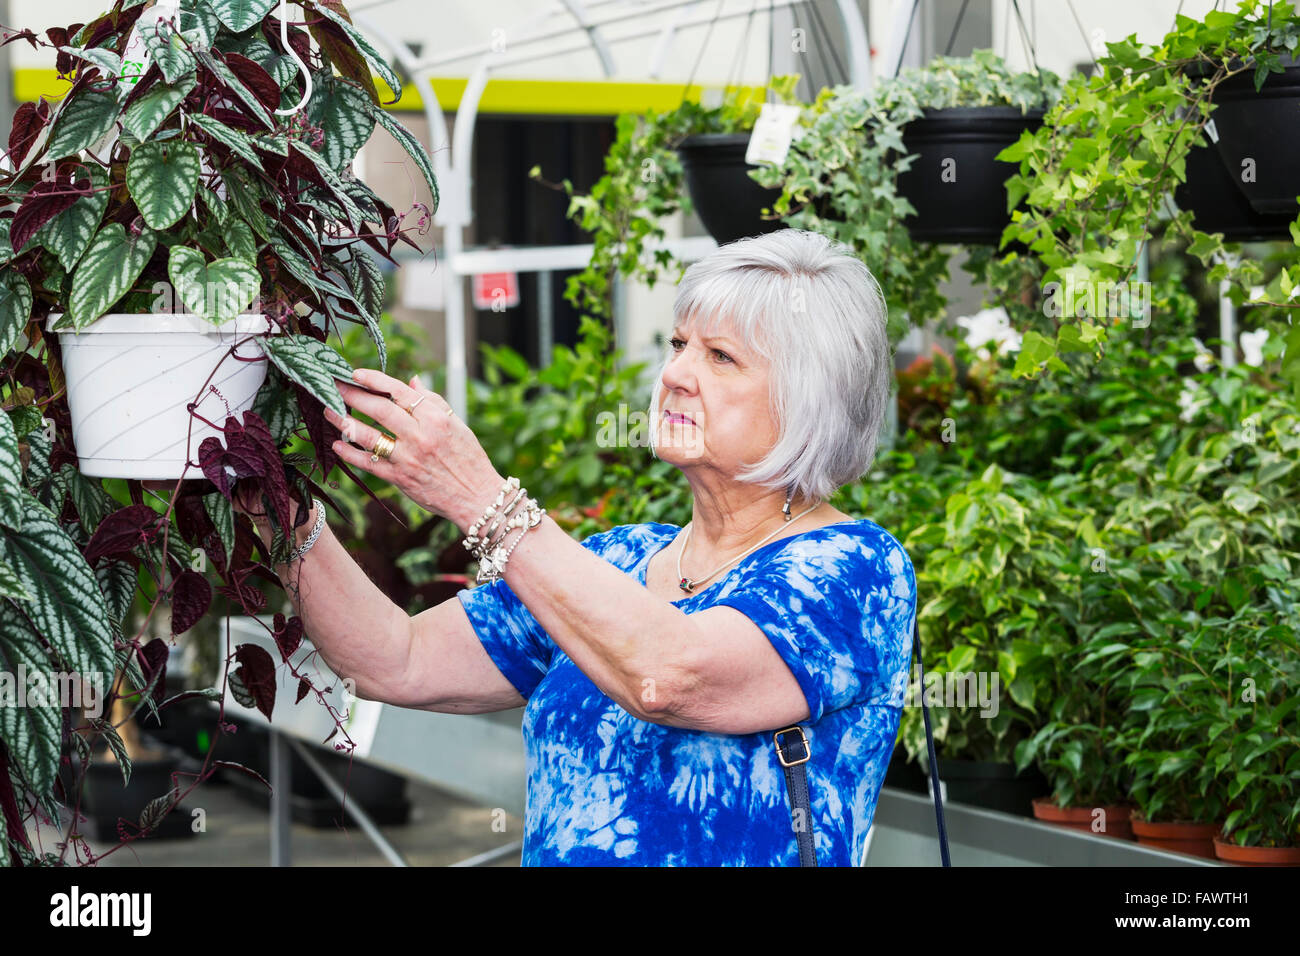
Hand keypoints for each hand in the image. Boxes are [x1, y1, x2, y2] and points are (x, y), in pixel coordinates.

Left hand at [325, 369, 503, 529]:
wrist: (477, 497)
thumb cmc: (469, 459)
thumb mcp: (457, 425)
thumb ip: (433, 402)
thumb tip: (411, 382)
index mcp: (436, 420)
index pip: (399, 393)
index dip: (374, 380)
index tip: (356, 373)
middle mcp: (421, 437)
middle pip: (379, 410)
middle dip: (352, 395)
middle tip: (332, 386)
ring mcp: (408, 459)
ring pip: (369, 436)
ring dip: (344, 422)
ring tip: (328, 411)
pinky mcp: (400, 479)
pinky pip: (368, 464)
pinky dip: (350, 454)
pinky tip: (337, 444)